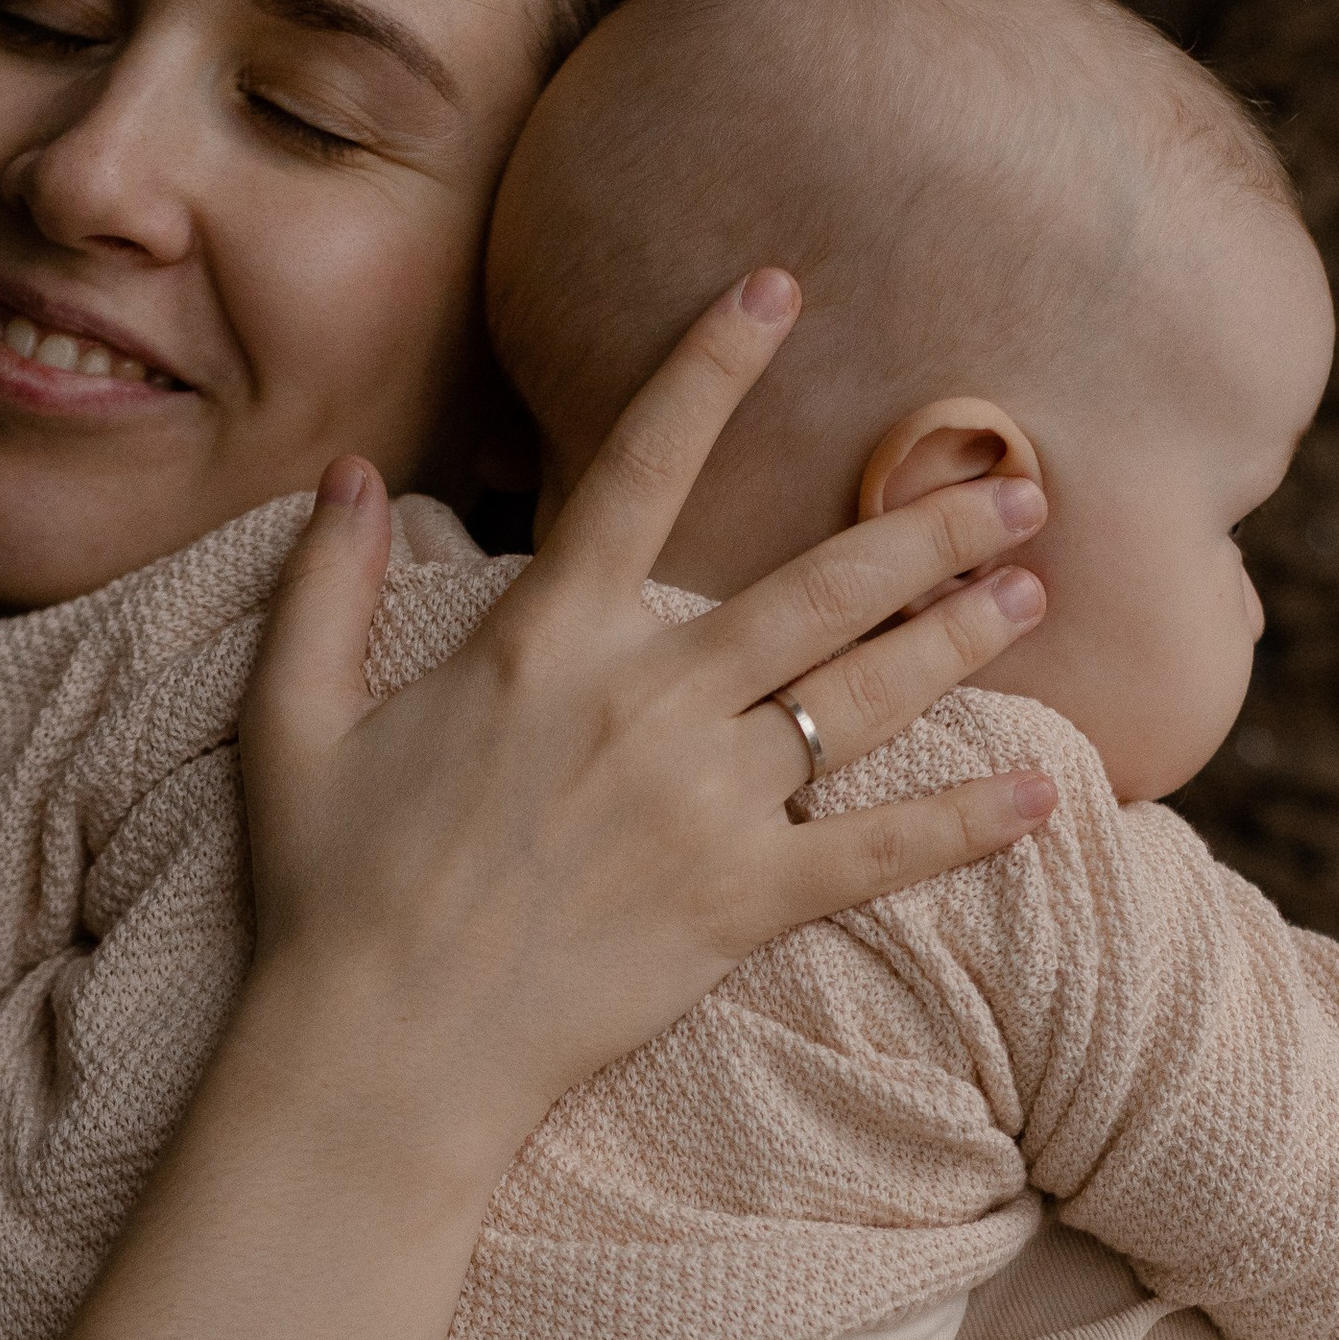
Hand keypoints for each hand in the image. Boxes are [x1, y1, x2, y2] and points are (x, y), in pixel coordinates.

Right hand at [239, 271, 1055, 1162]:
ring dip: (960, 636)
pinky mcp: (741, 904)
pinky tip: (1044, 798)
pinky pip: (878, 853)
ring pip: (862, 695)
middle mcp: (642, 703)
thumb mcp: (294, 722)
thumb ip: (326, 588)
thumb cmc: (332, 892)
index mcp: (544, 643)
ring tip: (1033, 588)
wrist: (380, 1053)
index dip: (713, 366)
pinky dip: (966, 825)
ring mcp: (701, 804)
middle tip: (1017, 481)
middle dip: (925, 525)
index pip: (642, 469)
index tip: (781, 286)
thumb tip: (350, 473)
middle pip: (815, 587)